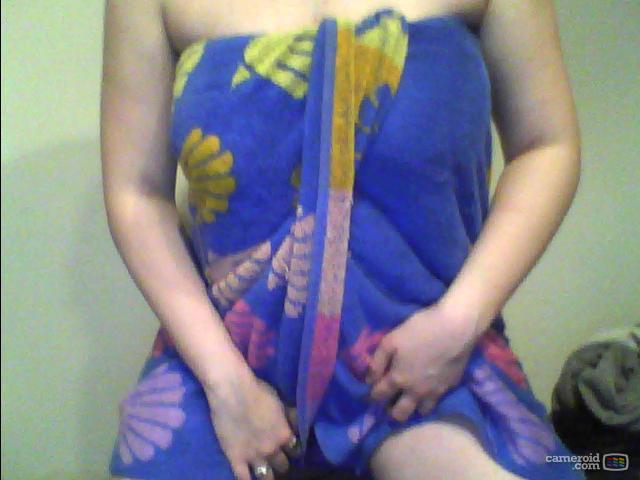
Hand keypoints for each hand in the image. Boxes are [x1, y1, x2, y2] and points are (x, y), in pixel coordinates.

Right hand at [205, 367, 300, 479]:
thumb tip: (298, 423)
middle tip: (277, 459)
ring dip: (268, 474)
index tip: (290, 448)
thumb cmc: (258, 391)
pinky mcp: (236, 459)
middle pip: (282, 465)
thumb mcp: (280, 402)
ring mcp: (254, 457)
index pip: (296, 450)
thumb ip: (289, 417)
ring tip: (266, 473)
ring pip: (266, 476)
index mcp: (284, 435)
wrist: (232, 392)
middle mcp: (272, 450)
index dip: (293, 449)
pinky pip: (243, 478)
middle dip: (281, 461)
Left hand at [365, 301, 478, 421]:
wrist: (456, 328)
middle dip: (390, 411)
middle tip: (389, 403)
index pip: (379, 395)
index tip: (370, 394)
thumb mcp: (391, 340)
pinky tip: (428, 390)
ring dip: (412, 408)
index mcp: (398, 379)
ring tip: (410, 399)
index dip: (372, 396)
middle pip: (399, 414)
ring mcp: (434, 392)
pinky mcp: (450, 387)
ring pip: (420, 412)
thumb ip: (377, 361)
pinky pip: (437, 401)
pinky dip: (429, 400)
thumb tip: (369, 380)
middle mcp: (415, 391)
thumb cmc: (420, 329)